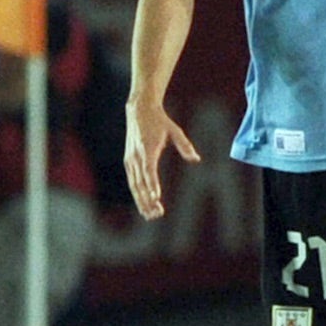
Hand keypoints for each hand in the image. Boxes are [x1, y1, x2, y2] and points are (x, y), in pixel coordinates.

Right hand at [125, 97, 198, 220]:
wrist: (139, 110)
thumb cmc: (159, 121)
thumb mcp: (174, 130)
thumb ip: (185, 146)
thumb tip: (196, 159)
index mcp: (147, 149)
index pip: (149, 171)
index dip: (152, 185)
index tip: (156, 198)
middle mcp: (136, 157)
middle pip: (140, 183)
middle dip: (147, 200)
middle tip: (158, 214)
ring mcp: (130, 160)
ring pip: (134, 185)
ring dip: (141, 201)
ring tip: (151, 216)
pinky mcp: (128, 161)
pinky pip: (132, 182)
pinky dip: (137, 194)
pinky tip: (143, 205)